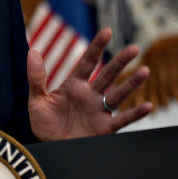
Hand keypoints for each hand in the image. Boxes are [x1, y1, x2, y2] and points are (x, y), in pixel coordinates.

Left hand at [28, 28, 152, 140]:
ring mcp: (99, 111)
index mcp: (73, 85)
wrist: (50, 147)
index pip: (87, 62)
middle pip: (107, 75)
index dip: (96, 47)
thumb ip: (36, 78)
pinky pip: (122, 120)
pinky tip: (147, 106)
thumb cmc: (45, 124)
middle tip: (134, 48)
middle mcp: (90, 95)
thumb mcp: (36, 100)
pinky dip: (135, 114)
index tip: (106, 31)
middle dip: (120, 62)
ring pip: (118, 94)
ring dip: (131, 84)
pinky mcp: (105, 127)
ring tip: (144, 71)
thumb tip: (32, 51)